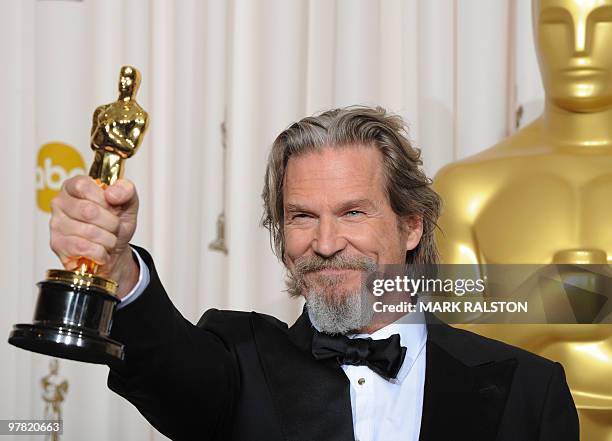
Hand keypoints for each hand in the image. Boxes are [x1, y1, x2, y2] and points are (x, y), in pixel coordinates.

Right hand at [49, 176, 139, 297]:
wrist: (115, 250)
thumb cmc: (117, 222)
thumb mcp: (128, 202)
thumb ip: (126, 190)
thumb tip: (111, 194)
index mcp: (74, 186)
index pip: (83, 186)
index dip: (104, 200)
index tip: (113, 207)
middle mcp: (60, 202)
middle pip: (88, 211)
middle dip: (111, 223)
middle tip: (115, 227)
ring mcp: (56, 224)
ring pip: (88, 232)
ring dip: (108, 239)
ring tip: (109, 239)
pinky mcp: (57, 245)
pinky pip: (83, 248)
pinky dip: (100, 252)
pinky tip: (101, 250)